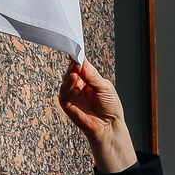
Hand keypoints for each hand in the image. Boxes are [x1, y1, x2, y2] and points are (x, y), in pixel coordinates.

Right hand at [59, 58, 137, 174]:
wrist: (109, 125)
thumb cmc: (110, 106)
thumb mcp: (104, 86)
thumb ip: (91, 75)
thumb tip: (81, 61)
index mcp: (89, 78)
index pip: (81, 65)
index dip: (79, 57)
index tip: (77, 48)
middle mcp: (80, 84)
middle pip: (72, 70)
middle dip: (74, 64)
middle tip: (76, 58)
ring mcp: (72, 93)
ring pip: (66, 79)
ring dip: (70, 72)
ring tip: (76, 68)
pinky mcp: (67, 103)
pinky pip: (63, 92)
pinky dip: (67, 84)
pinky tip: (73, 78)